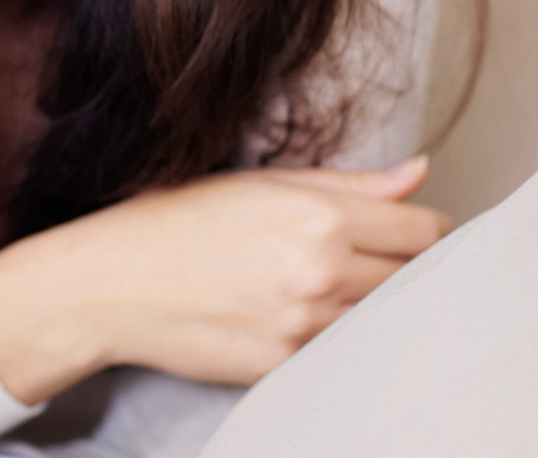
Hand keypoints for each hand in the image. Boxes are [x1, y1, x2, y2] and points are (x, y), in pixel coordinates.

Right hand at [0, 156, 449, 402]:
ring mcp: (305, 326)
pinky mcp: (286, 368)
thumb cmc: (181, 219)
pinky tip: (298, 313)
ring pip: (382, 321)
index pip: (422, 232)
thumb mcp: (260, 183)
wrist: (114, 281)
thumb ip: (348, 183)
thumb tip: (418, 171)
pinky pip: (341, 353)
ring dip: (371, 306)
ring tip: (322, 284)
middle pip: (413, 281)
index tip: (406, 231)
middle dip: (399, 267)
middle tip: (363, 257)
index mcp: (319, 215)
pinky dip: (336, 337)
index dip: (423, 229)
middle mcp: (320, 272)